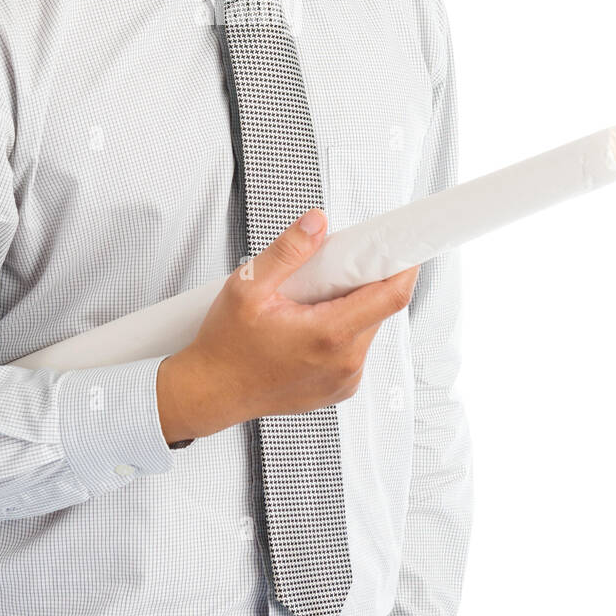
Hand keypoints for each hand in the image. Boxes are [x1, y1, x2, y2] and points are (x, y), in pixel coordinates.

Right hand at [156, 209, 419, 442]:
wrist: (211, 392)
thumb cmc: (226, 345)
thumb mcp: (248, 287)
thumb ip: (288, 251)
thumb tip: (317, 222)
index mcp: (328, 335)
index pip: (390, 297)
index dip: (404, 267)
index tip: (403, 246)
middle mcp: (345, 363)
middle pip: (379, 309)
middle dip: (365, 281)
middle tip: (334, 266)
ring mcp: (344, 380)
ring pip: (367, 328)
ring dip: (351, 306)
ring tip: (311, 299)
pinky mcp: (340, 388)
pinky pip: (355, 349)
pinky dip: (342, 330)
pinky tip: (309, 325)